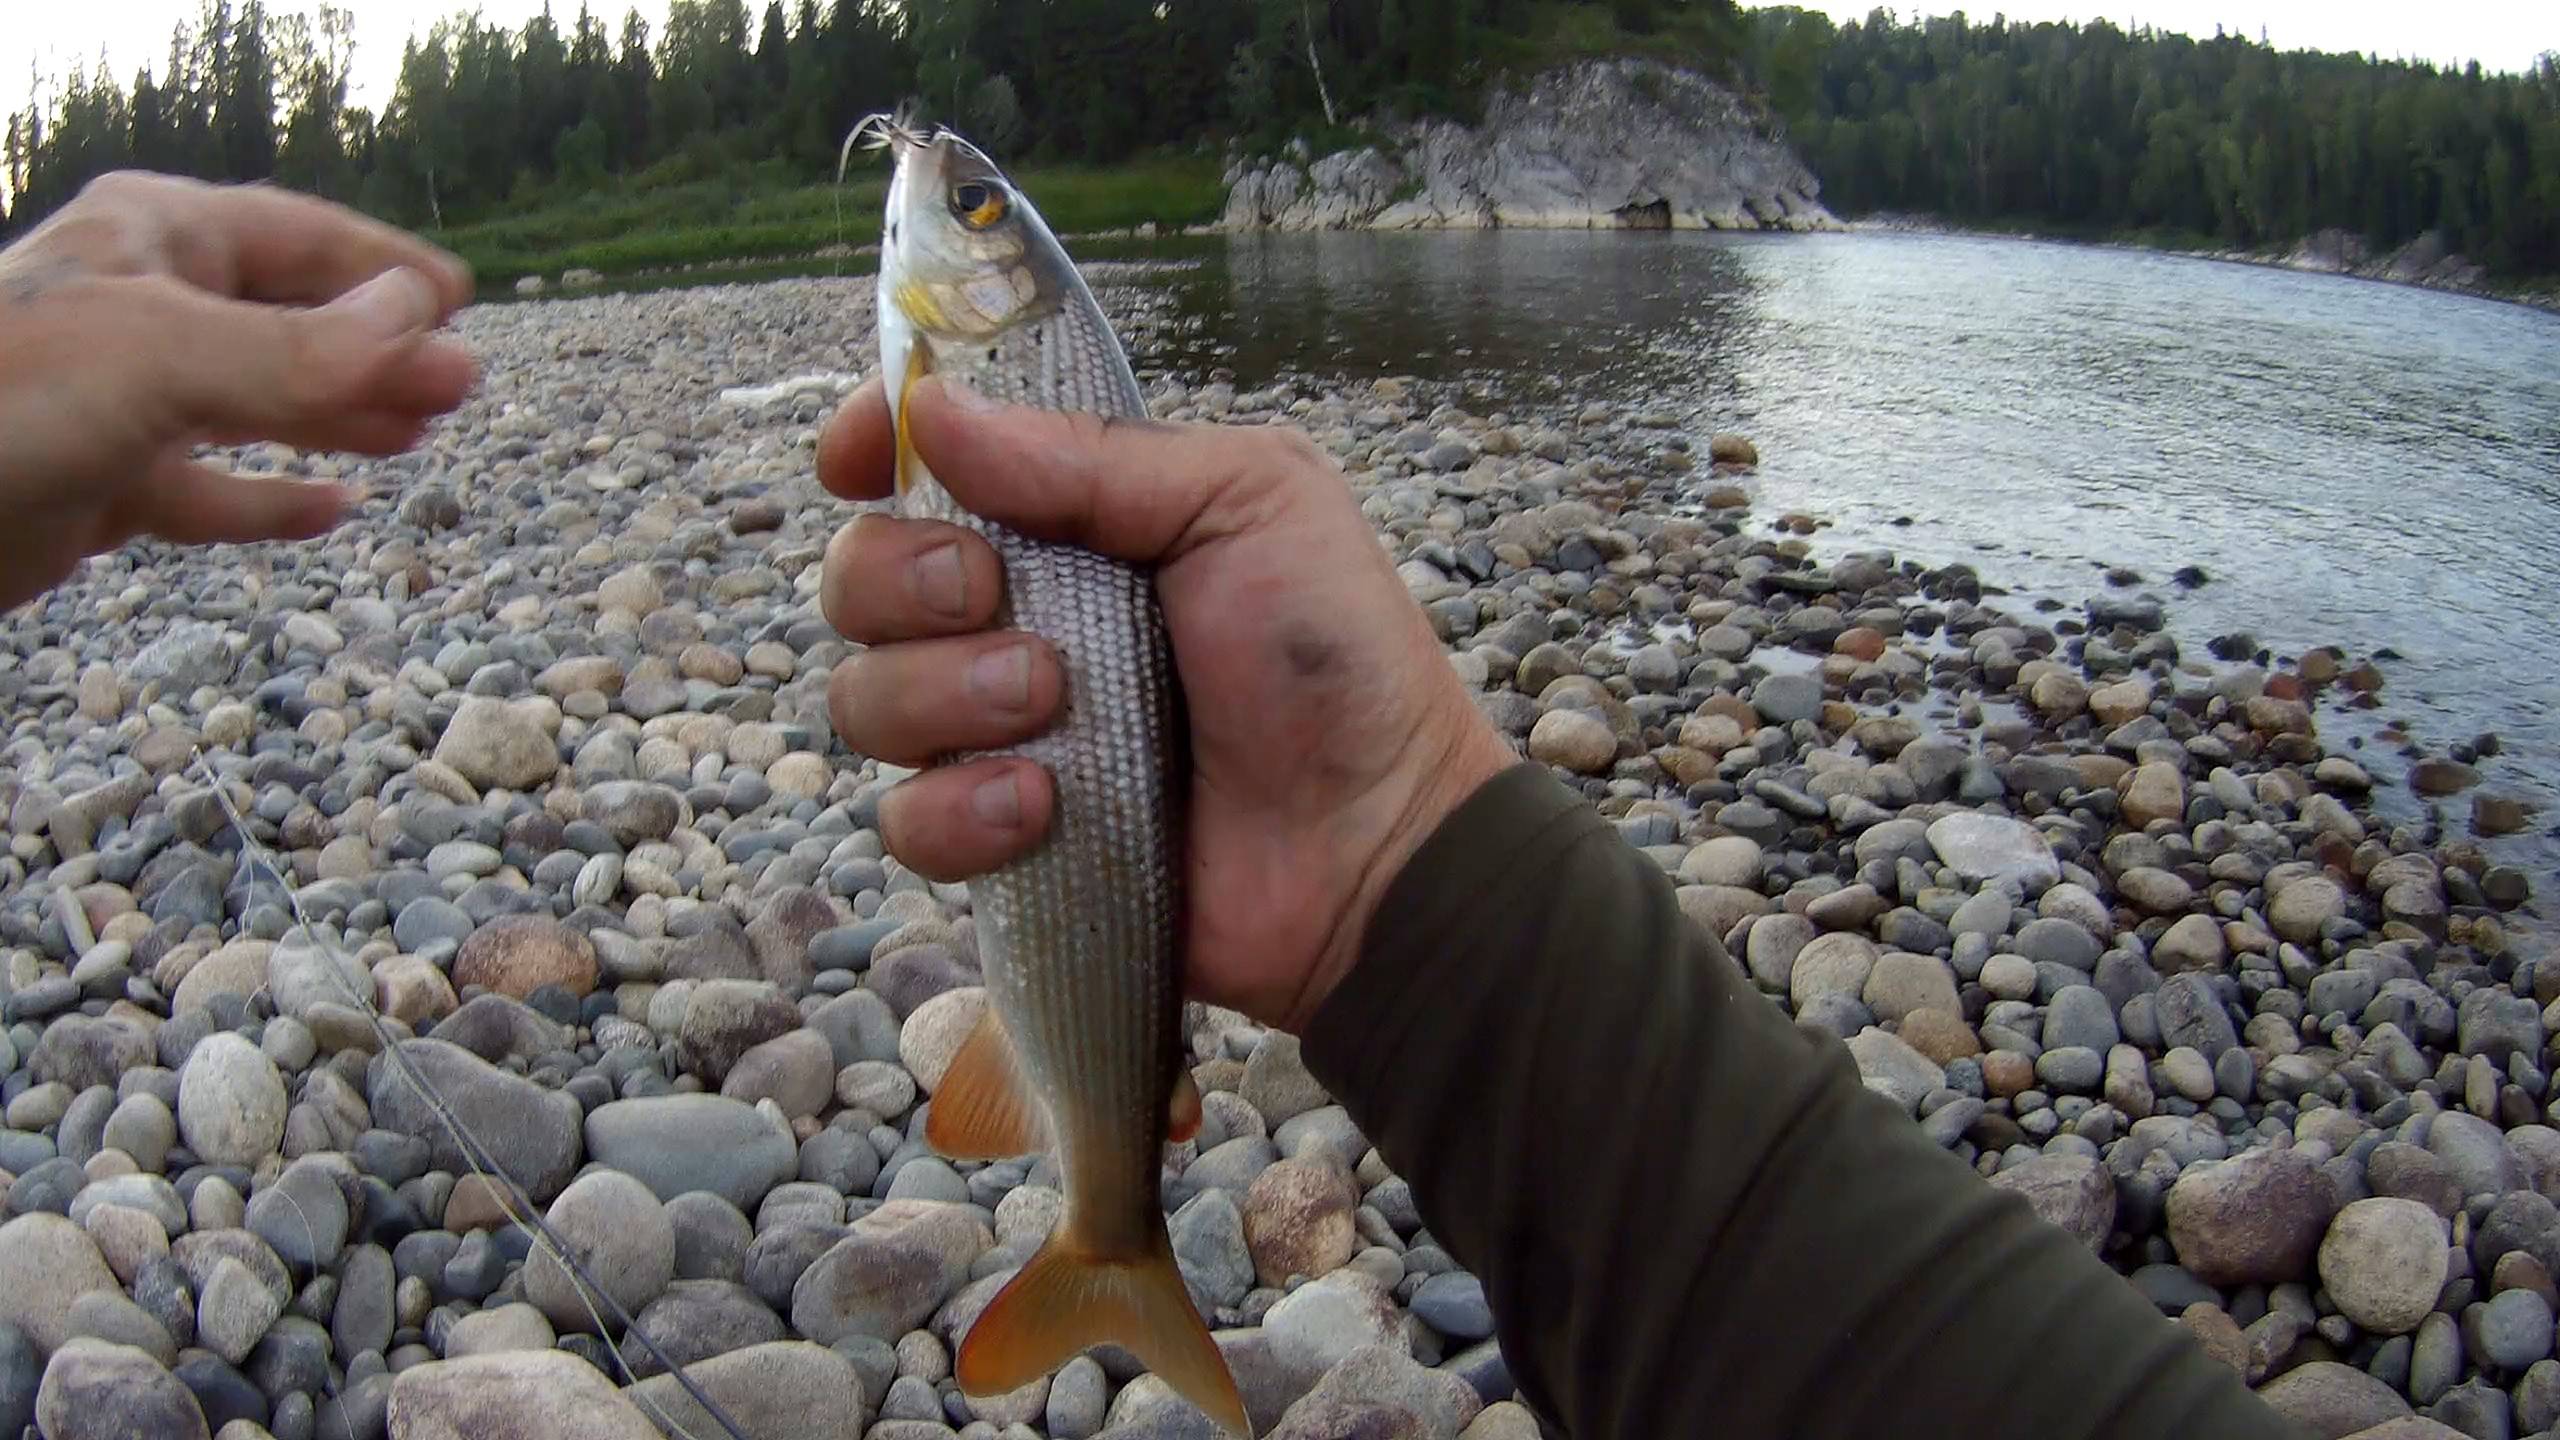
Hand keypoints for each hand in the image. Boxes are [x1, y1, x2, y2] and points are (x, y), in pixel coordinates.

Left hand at [0, 172, 477, 610]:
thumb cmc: (8, 405)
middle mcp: (137, 306)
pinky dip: (272, 500)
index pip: (296, 235)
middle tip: (459, 387)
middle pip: (286, 317)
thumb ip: (306, 349)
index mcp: (150, 238)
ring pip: (258, 402)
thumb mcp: (168, 357)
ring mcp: (118, 397)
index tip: (462, 305)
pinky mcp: (100, 480)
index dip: (382, 268)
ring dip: (339, 418)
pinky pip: (210, 490)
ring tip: (416, 437)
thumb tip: (432, 329)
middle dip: (375, 349)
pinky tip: (333, 511)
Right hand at [816, 375, 1516, 1031]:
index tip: (856, 459)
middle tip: (996, 597)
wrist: (1373, 846)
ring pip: (866, 697)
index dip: (871, 447)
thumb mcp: (1250, 503)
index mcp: (1078, 520)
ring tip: (1051, 708)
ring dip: (945, 695)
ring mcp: (1003, 735)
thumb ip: (1094, 456)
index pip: (927, 461)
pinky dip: (962, 810)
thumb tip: (928, 405)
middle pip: (862, 575)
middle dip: (908, 578)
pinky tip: (1045, 809)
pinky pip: (903, 822)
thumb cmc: (1333, 661)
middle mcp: (1020, 617)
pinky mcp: (1003, 843)